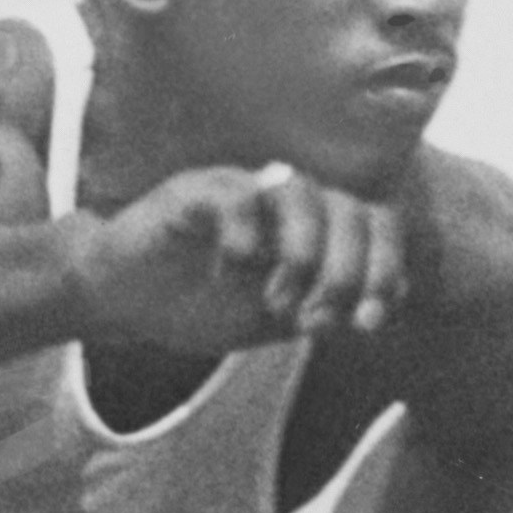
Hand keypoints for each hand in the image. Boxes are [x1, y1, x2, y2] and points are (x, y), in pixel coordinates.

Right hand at [73, 162, 408, 359]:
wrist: (123, 300)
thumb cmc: (199, 303)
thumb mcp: (274, 320)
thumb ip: (328, 311)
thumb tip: (390, 305)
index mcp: (312, 226)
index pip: (375, 224)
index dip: (384, 269)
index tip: (367, 323)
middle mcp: (283, 199)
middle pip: (349, 208)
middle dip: (345, 272)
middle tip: (313, 321)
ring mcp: (242, 189)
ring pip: (302, 193)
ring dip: (301, 255)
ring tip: (276, 302)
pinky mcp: (195, 192)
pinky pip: (238, 197)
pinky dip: (247, 237)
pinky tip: (233, 271)